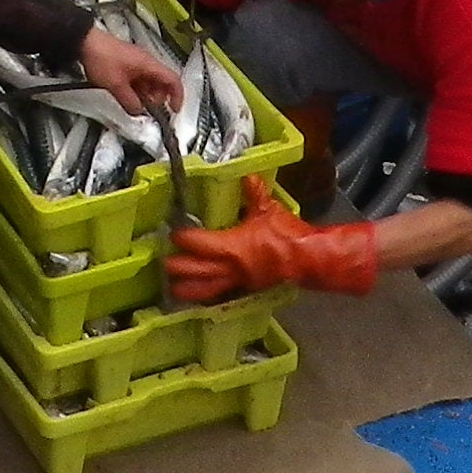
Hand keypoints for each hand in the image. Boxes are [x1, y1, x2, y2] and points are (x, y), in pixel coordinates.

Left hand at [75, 29, 186, 121]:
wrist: (85, 43)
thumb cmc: (101, 56)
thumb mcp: (116, 86)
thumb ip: (130, 102)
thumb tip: (137, 110)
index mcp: (149, 64)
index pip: (173, 80)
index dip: (177, 96)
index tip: (175, 109)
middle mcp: (146, 62)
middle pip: (162, 83)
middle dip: (158, 98)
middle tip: (148, 108)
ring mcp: (136, 63)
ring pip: (150, 83)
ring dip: (145, 95)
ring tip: (134, 103)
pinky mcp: (127, 64)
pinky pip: (138, 80)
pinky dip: (136, 90)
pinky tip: (126, 96)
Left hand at [165, 205, 377, 307]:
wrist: (307, 259)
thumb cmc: (288, 235)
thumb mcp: (269, 209)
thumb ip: (254, 193)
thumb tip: (247, 177)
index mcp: (232, 247)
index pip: (199, 243)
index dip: (184, 239)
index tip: (174, 234)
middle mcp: (231, 267)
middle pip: (196, 271)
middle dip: (178, 268)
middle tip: (164, 263)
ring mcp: (238, 281)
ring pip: (206, 289)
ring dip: (188, 289)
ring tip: (173, 289)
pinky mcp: (247, 289)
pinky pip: (222, 293)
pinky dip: (208, 294)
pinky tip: (201, 295)